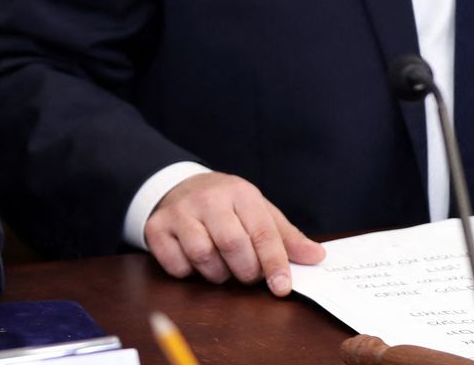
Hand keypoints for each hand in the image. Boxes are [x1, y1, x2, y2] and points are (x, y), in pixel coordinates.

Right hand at [143, 172, 323, 295]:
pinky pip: (176, 265)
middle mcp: (208, 199)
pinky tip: (195, 262)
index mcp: (240, 193)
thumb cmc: (227, 206)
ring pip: (203, 256)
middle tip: (248, 275)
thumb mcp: (259, 212)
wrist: (179, 186)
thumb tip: (316, 256)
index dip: (274, 263)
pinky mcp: (156, 228)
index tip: (282, 287)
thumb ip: (287, 237)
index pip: (262, 231)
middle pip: (232, 244)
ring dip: (218, 274)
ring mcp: (179, 212)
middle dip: (245, 271)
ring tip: (222, 267)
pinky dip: (189, 273)